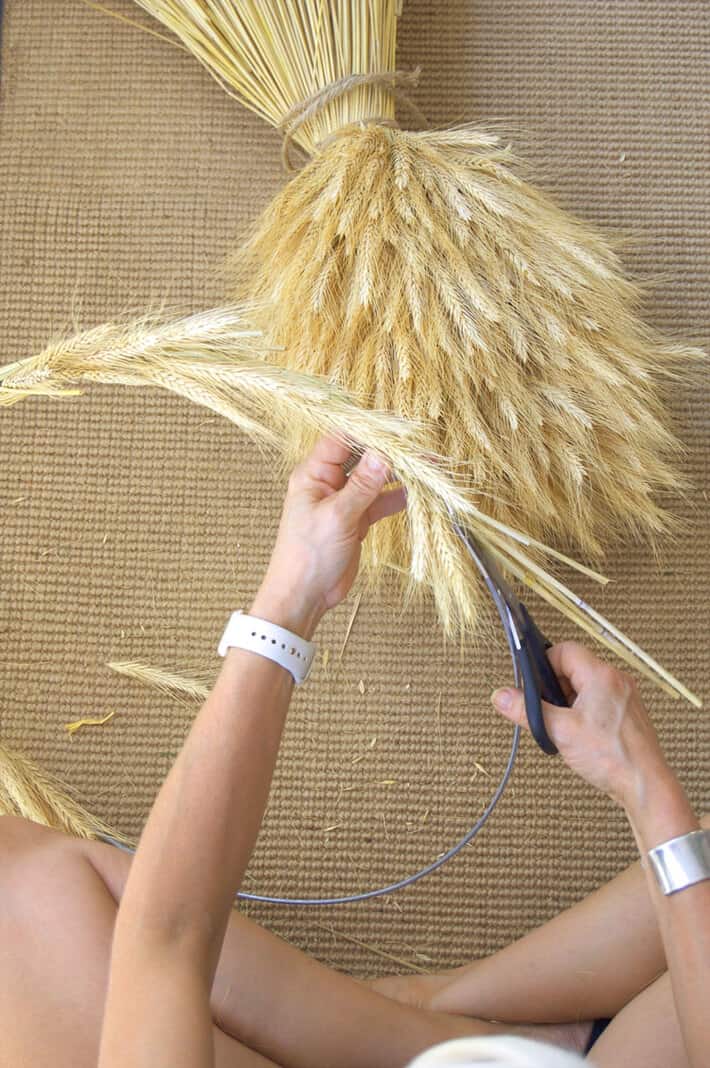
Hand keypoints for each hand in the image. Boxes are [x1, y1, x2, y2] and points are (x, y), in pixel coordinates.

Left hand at [251, 436, 405, 638]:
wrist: (303, 596)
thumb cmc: (308, 554)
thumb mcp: (337, 516)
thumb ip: (363, 485)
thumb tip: (384, 453)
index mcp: (313, 474)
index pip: (342, 439)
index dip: (368, 431)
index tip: (398, 428)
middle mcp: (328, 482)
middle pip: (362, 456)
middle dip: (390, 450)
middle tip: (420, 446)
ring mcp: (344, 501)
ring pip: (375, 478)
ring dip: (399, 473)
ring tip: (428, 465)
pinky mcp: (357, 519)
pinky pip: (380, 501)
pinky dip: (398, 496)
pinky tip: (419, 491)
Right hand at [491, 642, 674, 811]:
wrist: (645, 785)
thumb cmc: (612, 757)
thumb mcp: (559, 731)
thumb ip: (527, 710)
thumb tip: (500, 696)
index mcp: (601, 675)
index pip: (565, 650)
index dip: (544, 664)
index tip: (533, 685)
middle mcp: (616, 680)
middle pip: (575, 668)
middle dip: (555, 687)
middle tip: (547, 710)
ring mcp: (625, 696)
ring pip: (586, 686)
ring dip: (570, 701)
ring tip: (564, 726)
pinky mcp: (629, 713)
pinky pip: (599, 700)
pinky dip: (584, 711)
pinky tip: (580, 734)